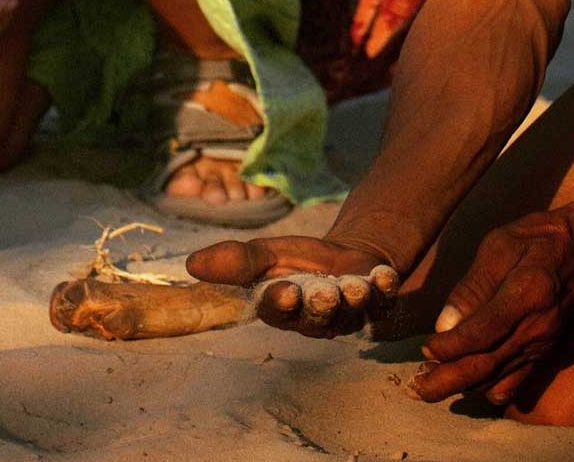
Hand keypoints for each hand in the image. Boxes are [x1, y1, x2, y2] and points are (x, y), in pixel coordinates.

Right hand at [187, 236, 399, 336]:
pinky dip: (384, 288)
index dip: (281, 304)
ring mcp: (348, 315)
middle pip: (317, 318)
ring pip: (350, 313)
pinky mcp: (376, 306)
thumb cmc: (297, 260)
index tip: (284, 291)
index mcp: (282, 309)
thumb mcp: (264, 254)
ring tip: (355, 285)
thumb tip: (190, 264)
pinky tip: (383, 275)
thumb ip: (236, 262)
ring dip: (354, 299)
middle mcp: (316, 320)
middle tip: (324, 293)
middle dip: (321, 307)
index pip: (277, 311)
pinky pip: (382, 302)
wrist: (345, 256)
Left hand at [414, 208, 573, 407]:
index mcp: (524, 296)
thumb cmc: (536, 239)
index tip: (425, 350)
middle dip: (448, 380)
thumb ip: (473, 286)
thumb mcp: (499, 245)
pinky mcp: (546, 352)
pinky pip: (518, 381)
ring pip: (498, 378)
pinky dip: (492, 389)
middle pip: (487, 366)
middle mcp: (536, 329)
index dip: (451, 347)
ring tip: (430, 387)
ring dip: (463, 386)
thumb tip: (445, 323)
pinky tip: (471, 390)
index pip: (482, 333)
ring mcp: (543, 345)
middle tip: (416, 389)